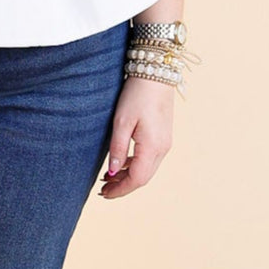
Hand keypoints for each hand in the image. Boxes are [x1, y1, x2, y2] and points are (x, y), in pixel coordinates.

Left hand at [98, 75, 174, 198]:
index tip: (104, 194)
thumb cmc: (137, 94)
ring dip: (128, 176)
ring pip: (147, 170)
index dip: (120, 190)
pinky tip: (121, 163)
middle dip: (123, 186)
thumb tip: (112, 172)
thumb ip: (117, 149)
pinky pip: (149, 159)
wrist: (156, 73)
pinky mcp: (163, 136)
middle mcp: (163, 148)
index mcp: (152, 147)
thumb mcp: (122, 122)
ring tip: (108, 179)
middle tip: (103, 191)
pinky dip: (135, 165)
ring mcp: (165, 143)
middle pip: (143, 178)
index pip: (137, 179)